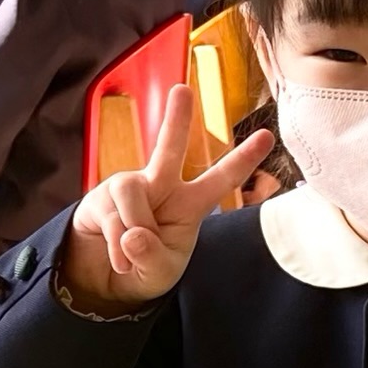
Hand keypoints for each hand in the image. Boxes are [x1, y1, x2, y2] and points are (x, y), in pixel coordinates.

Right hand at [62, 85, 274, 314]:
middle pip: (168, 149)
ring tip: (133, 255)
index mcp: (190, 204)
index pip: (221, 180)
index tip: (268, 136)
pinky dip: (116, 248)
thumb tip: (134, 235)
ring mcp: (127, 188)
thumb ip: (152, 256)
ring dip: (134, 228)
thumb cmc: (146, 267)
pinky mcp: (99, 197)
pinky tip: (118, 259)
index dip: (243, 160)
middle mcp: (160, 187)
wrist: (105, 278)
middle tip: (183, 89)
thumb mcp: (160, 270)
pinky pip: (110, 216)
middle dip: (176, 120)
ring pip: (130, 192)